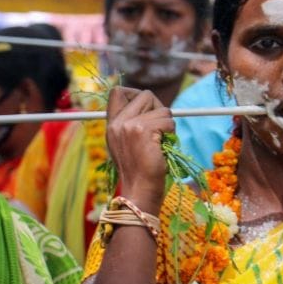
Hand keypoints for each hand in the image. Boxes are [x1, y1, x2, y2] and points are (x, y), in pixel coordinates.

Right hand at [105, 87, 173, 209]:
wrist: (139, 191)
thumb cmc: (139, 171)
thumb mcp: (127, 144)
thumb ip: (132, 123)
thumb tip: (153, 105)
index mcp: (111, 125)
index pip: (117, 92)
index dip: (136, 94)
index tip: (147, 109)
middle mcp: (117, 122)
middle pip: (145, 95)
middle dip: (159, 108)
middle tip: (160, 128)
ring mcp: (129, 125)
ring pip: (161, 108)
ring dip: (167, 124)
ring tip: (160, 142)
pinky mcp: (143, 130)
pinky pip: (168, 121)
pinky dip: (171, 133)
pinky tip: (163, 147)